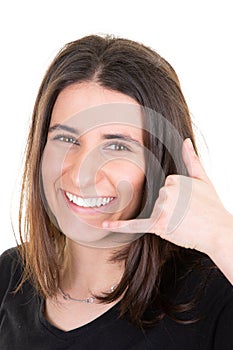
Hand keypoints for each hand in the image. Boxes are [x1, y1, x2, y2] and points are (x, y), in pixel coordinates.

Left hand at [103, 138, 232, 256]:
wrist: (218, 231)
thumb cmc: (212, 207)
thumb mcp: (204, 180)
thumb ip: (191, 160)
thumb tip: (185, 141)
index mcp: (173, 178)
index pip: (164, 186)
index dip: (176, 197)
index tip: (188, 202)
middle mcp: (166, 191)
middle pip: (157, 199)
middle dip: (170, 207)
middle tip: (188, 214)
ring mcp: (161, 208)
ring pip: (154, 211)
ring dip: (165, 218)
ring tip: (184, 222)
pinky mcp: (158, 225)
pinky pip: (135, 225)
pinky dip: (120, 226)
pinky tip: (106, 225)